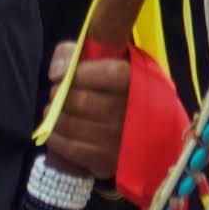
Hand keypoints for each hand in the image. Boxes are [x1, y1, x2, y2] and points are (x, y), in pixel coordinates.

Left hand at [46, 49, 131, 182]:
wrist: (154, 135)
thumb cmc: (130, 92)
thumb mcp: (120, 62)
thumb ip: (89, 48)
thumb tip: (58, 70)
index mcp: (142, 84)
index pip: (109, 74)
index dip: (79, 73)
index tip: (61, 75)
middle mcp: (133, 114)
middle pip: (82, 101)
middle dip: (60, 95)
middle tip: (56, 94)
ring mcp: (120, 140)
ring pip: (71, 125)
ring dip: (54, 115)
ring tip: (54, 111)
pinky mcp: (108, 161)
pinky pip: (70, 148)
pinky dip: (55, 137)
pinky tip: (54, 130)